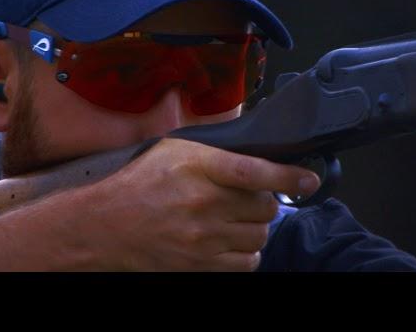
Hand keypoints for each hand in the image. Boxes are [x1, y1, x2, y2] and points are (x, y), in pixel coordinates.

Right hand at [81, 138, 319, 270]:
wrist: (106, 226)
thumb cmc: (139, 184)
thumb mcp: (173, 151)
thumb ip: (213, 151)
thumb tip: (253, 153)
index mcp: (197, 168)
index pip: (255, 171)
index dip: (289, 176)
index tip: (308, 180)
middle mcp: (203, 203)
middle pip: (265, 206)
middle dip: (262, 201)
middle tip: (244, 199)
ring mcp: (203, 238)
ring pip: (261, 235)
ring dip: (255, 227)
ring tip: (235, 220)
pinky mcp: (201, 265)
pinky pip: (248, 263)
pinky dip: (247, 252)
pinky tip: (231, 241)